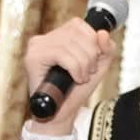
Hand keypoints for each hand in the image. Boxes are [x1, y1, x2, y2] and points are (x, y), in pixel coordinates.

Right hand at [23, 18, 115, 134]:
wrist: (62, 114)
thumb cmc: (76, 90)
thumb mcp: (98, 66)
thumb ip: (106, 48)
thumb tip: (102, 33)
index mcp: (56, 36)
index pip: (78, 25)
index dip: (92, 42)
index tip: (91, 61)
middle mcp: (44, 38)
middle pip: (76, 33)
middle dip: (90, 55)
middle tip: (87, 73)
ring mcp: (36, 47)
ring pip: (71, 44)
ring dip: (84, 65)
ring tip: (81, 78)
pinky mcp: (33, 57)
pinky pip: (62, 55)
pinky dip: (75, 68)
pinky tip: (75, 78)